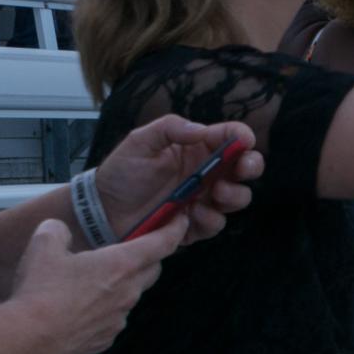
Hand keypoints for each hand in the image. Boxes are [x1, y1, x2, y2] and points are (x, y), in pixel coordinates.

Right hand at [9, 217, 185, 353]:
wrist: (29, 341)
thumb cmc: (40, 294)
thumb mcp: (44, 246)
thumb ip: (58, 230)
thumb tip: (60, 230)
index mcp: (121, 265)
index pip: (163, 243)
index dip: (175, 228)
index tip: (180, 219)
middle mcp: (128, 292)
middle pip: (152, 268)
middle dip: (148, 257)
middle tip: (132, 248)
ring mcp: (119, 318)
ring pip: (131, 295)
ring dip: (121, 285)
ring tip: (91, 281)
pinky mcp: (106, 338)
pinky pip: (114, 318)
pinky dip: (104, 309)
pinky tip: (80, 308)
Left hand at [93, 116, 261, 244]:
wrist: (102, 210)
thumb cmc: (122, 171)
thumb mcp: (140, 141)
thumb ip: (170, 128)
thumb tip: (203, 130)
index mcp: (198, 148)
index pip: (231, 137)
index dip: (243, 137)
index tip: (244, 142)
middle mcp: (207, 173)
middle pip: (245, 168)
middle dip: (251, 166)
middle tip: (242, 169)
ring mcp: (204, 200)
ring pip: (238, 197)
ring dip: (234, 195)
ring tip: (215, 193)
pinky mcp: (196, 225)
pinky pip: (216, 223)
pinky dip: (210, 219)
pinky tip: (192, 214)